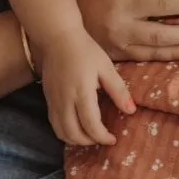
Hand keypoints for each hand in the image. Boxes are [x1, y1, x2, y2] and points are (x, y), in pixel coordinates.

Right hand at [34, 28, 134, 145]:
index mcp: (82, 93)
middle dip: (90, 142)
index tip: (113, 139)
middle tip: (102, 138)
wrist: (58, 37)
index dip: (103, 137)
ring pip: (61, 132)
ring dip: (76, 139)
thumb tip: (131, 110)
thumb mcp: (106, 67)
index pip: (91, 125)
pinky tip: (76, 126)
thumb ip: (118, 90)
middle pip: (74, 134)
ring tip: (90, 135)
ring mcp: (53, 101)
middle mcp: (65, 101)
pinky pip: (54, 124)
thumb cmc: (85, 50)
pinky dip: (65, 132)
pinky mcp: (47, 99)